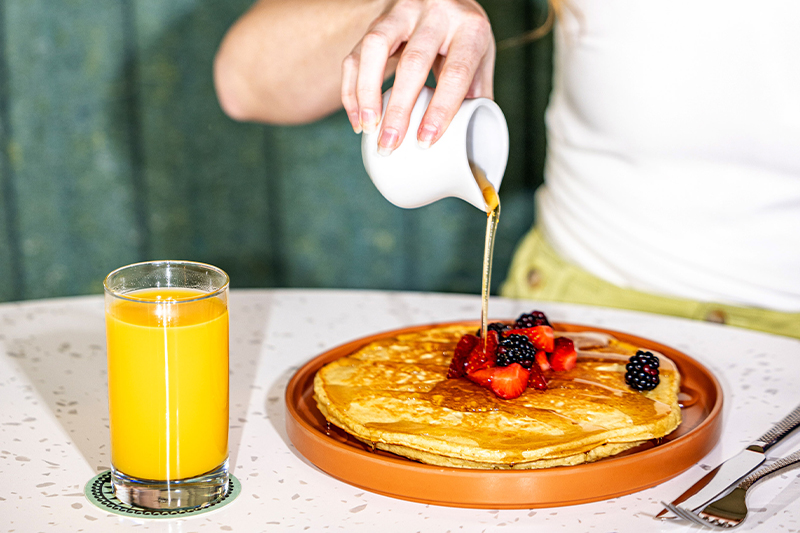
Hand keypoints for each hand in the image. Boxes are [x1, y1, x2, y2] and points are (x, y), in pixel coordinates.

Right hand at [342, 0, 494, 154]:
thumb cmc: (464, 37)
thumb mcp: (481, 59)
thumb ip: (476, 95)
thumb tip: (468, 142)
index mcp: (470, 28)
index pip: (455, 72)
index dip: (440, 110)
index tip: (425, 141)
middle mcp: (436, 12)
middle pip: (413, 62)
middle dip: (399, 109)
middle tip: (390, 143)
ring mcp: (402, 12)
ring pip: (375, 48)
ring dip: (367, 93)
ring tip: (367, 128)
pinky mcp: (377, 20)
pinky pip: (356, 54)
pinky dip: (352, 90)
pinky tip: (357, 118)